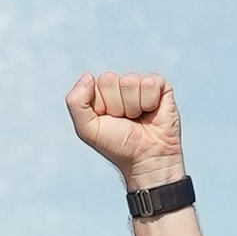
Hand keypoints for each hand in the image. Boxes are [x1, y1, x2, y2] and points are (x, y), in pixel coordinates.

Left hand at [66, 71, 184, 186]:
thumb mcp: (87, 129)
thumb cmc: (117, 146)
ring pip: (130, 81)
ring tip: (138, 118)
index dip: (101, 105)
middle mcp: (119, 86)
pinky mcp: (161, 87)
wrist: (146, 159)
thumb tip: (88, 75)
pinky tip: (151, 112)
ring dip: (133, 106)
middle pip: (109, 79)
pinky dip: (150, 102)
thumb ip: (75, 102)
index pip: (94, 84)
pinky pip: (150, 82)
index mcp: (101, 94)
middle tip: (124, 121)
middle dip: (116, 105)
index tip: (109, 121)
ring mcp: (140, 85)